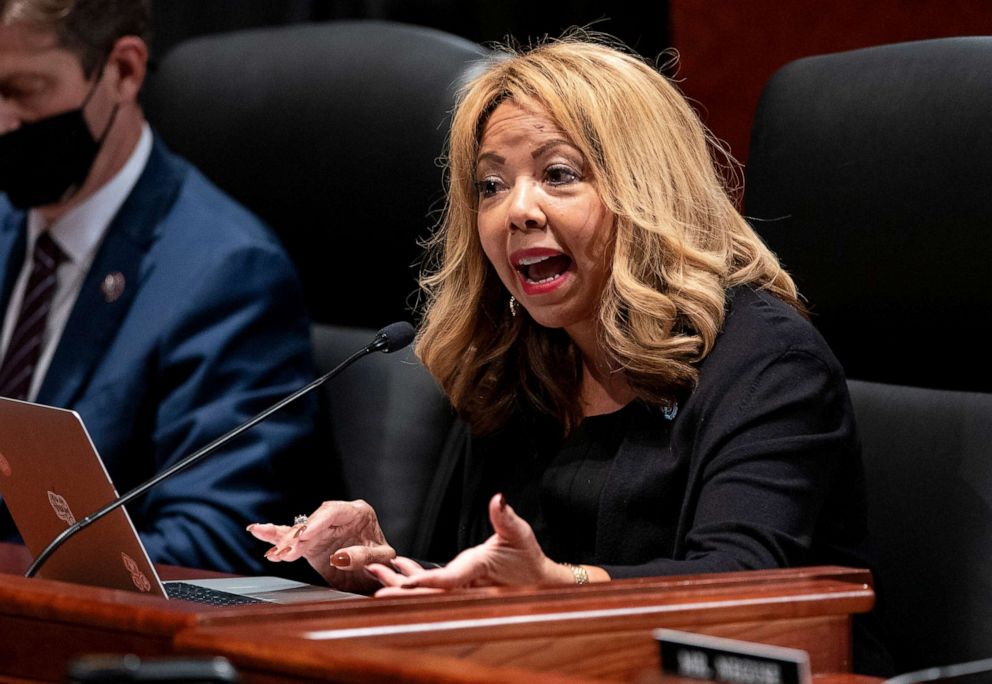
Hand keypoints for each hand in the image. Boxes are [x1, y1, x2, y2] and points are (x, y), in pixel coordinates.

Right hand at [247, 499, 393, 592]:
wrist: (376, 576)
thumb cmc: (383, 563)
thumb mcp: (381, 559)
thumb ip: (364, 556)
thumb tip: (340, 557)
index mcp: (359, 512)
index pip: (334, 511)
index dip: (318, 522)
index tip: (305, 535)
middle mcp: (339, 517)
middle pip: (313, 521)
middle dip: (299, 537)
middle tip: (288, 552)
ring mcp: (324, 529)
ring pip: (300, 530)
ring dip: (285, 542)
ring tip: (275, 553)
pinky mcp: (311, 542)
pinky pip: (292, 537)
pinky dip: (276, 538)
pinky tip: (258, 531)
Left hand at [367, 493, 581, 595]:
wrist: (540, 584)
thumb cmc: (530, 560)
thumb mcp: (520, 534)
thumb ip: (506, 517)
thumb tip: (499, 499)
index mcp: (477, 572)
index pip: (449, 580)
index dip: (426, 582)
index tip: (405, 582)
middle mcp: (465, 585)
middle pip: (429, 593)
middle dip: (403, 591)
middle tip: (377, 587)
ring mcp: (460, 589)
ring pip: (426, 592)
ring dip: (400, 583)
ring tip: (374, 574)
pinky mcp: (458, 587)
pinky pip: (432, 585)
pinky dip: (412, 577)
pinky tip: (395, 567)